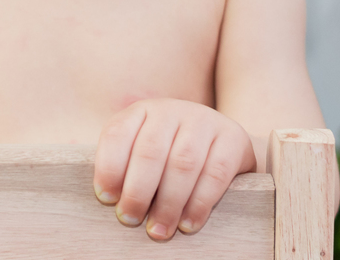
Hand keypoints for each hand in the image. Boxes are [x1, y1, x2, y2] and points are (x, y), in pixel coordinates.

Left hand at [92, 98, 255, 240]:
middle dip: (137, 191)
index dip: (109, 168)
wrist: (222, 142)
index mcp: (142, 111)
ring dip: (168, 203)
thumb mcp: (142, 150)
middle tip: (130, 220)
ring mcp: (204, 120)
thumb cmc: (170, 155)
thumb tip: (109, 201)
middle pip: (150, 151)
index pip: (118, 133)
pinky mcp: (232, 138)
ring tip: (158, 230)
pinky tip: (187, 224)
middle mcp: (172, 110)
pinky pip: (215, 173)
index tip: (106, 199)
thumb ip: (125, 167)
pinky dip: (199, 203)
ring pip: (183, 163)